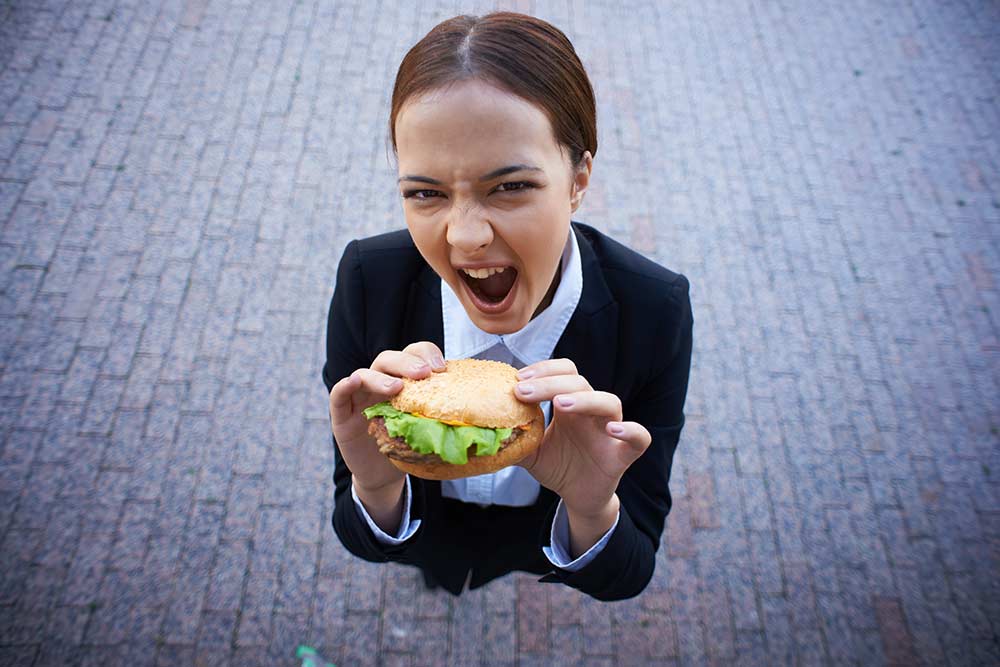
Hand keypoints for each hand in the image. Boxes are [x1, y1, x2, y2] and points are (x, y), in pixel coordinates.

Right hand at [328, 341, 445, 493]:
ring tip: (397, 388)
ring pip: (365, 373)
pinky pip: (339, 394)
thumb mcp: (427, 429)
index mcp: (404, 380)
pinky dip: (345, 385)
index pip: (414, 355)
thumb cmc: (408, 447)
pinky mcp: (342, 414)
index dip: (427, 354)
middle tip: (424, 373)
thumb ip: (442, 417)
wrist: (383, 475)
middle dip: (407, 362)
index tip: (442, 368)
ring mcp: (360, 396)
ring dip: (381, 377)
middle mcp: (381, 382)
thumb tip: (479, 422)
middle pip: (390, 359)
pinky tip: (353, 382)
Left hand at [512, 359, 651, 518]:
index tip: (517, 381)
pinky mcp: (623, 453)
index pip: (563, 372)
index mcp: (570, 404)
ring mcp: (610, 430)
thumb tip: (482, 430)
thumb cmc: (558, 466)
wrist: (578, 496)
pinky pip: (639, 437)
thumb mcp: (530, 451)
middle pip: (580, 382)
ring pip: (609, 401)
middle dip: (550, 382)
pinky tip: (613, 429)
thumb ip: (512, 437)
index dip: (543, 370)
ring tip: (560, 404)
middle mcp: (591, 411)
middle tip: (522, 391)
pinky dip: (631, 430)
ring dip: (585, 399)